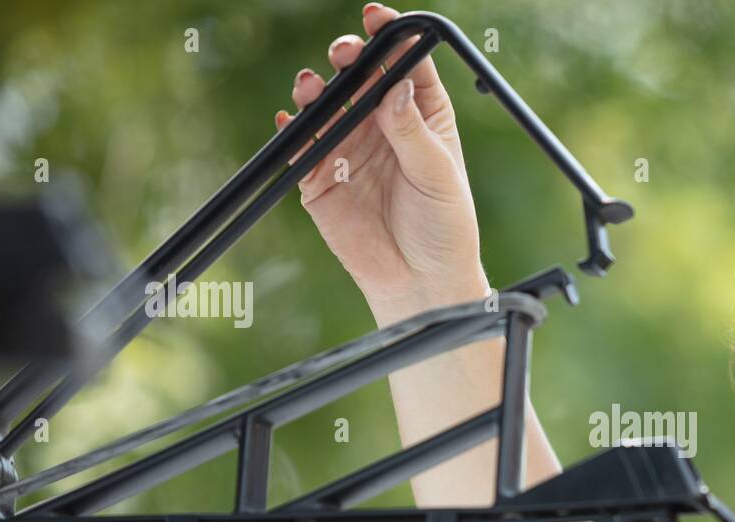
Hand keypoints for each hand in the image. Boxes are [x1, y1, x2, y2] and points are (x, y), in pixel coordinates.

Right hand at [275, 3, 487, 319]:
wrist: (419, 282)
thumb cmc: (443, 229)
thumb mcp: (438, 177)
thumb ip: (413, 132)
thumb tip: (394, 87)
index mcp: (421, 117)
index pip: (405, 64)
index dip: (392, 37)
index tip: (378, 19)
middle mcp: (382, 125)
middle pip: (360, 76)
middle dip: (348, 57)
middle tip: (344, 55)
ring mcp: (348, 147)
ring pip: (325, 104)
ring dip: (316, 89)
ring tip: (314, 87)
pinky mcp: (320, 177)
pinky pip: (300, 144)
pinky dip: (292, 129)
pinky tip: (292, 121)